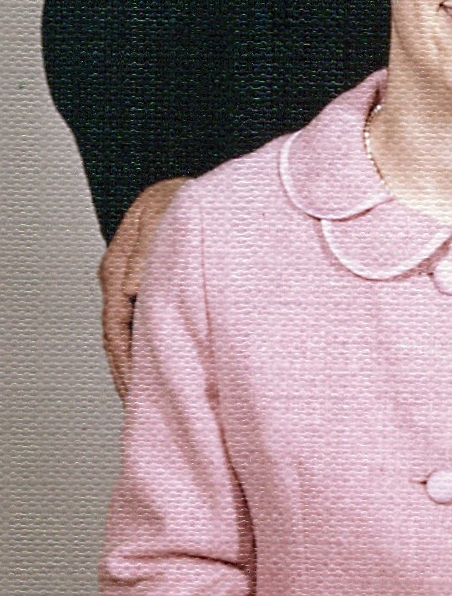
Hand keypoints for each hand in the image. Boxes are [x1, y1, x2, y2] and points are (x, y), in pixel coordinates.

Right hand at [100, 177, 187, 398]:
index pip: (114, 320)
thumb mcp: (164, 214)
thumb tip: (131, 288)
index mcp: (118, 264)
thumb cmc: (182, 198)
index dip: (124, 355)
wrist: (194, 191)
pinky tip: (157, 368)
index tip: (135, 383)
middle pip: (116, 334)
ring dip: (135, 363)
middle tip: (140, 404)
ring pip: (127, 333)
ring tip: (147, 397)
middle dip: (126, 370)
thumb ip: (147, 250)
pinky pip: (141, 323)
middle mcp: (120, 277)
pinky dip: (146, 347)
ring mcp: (131, 284)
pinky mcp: (148, 287)